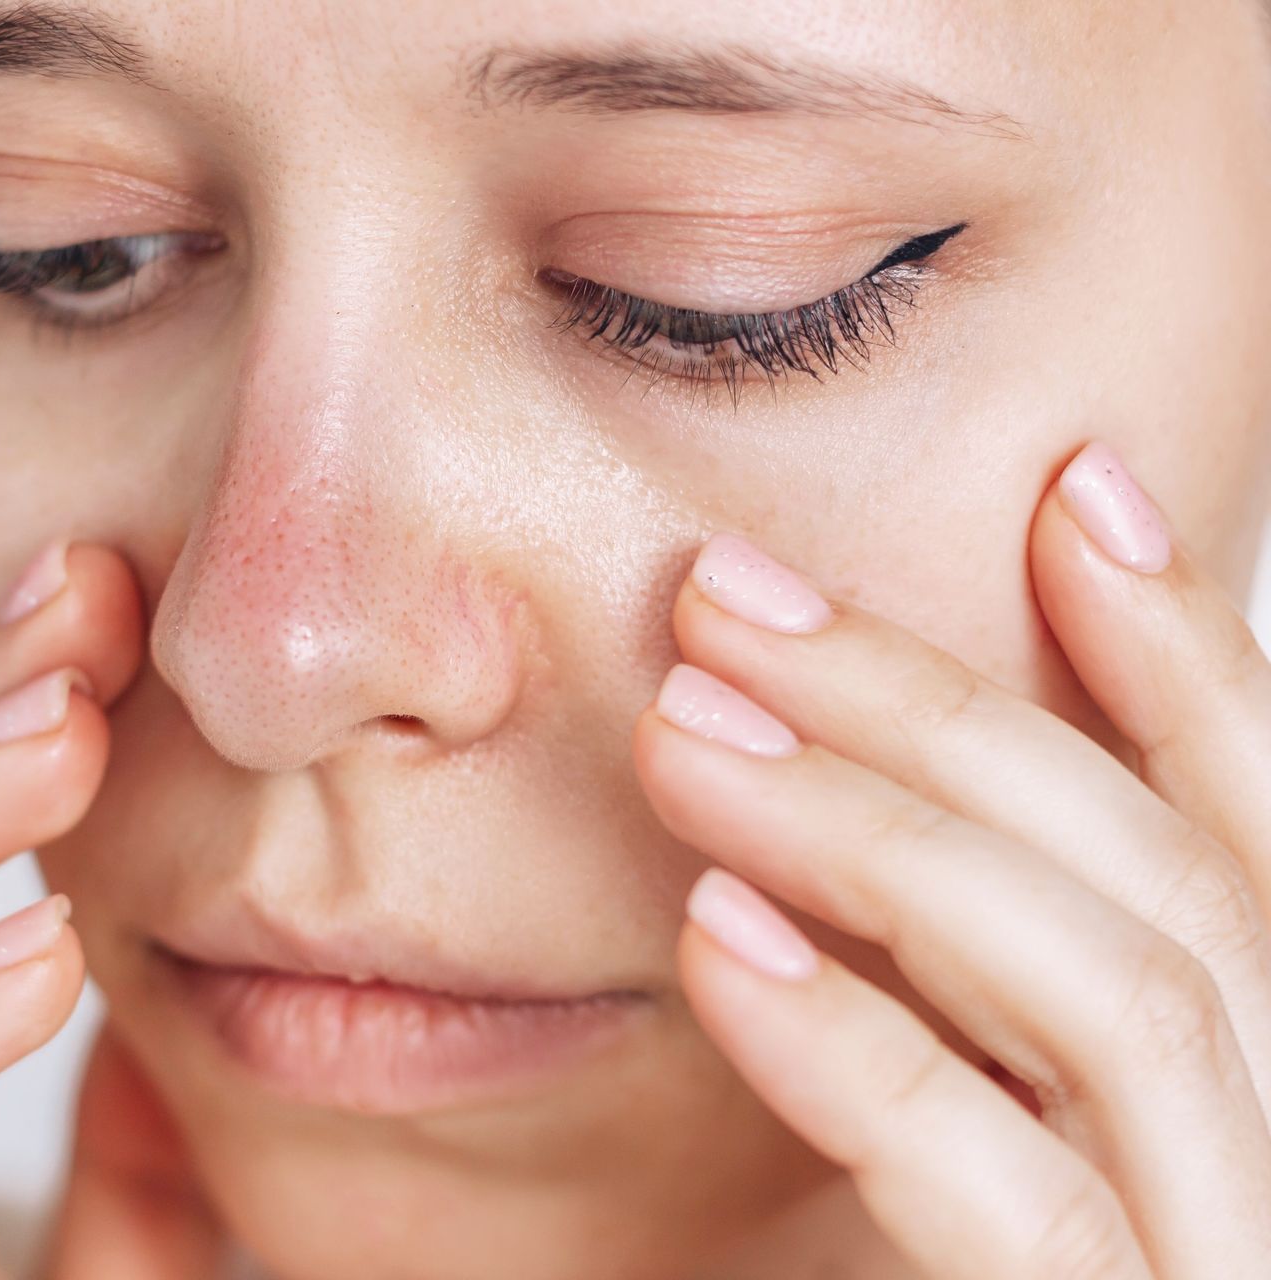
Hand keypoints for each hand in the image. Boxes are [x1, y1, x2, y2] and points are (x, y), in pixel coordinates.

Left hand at [635, 441, 1270, 1276]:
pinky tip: (717, 939)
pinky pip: (1006, 1201)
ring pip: (1113, 996)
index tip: (1067, 494)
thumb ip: (977, 1019)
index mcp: (1268, 1100)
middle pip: (1161, 879)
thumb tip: (843, 839)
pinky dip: (863, 1048)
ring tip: (687, 728)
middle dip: (945, 711)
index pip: (1265, 841)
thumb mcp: (986, 1171)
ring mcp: (1225, 1271)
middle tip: (729, 604)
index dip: (1184, 660)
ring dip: (885, 830)